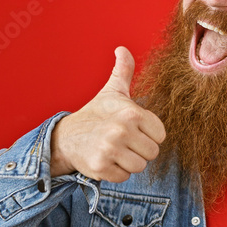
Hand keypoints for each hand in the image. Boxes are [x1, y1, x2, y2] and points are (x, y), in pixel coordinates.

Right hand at [50, 46, 165, 181]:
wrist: (66, 137)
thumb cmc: (96, 115)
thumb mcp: (112, 92)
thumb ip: (124, 71)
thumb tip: (122, 49)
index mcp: (131, 113)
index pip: (160, 135)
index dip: (148, 135)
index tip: (133, 130)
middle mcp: (121, 130)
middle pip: (152, 153)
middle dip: (139, 150)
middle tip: (122, 142)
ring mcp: (110, 150)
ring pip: (140, 166)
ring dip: (129, 162)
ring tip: (115, 151)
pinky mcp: (101, 167)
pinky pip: (124, 177)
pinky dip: (115, 172)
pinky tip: (105, 160)